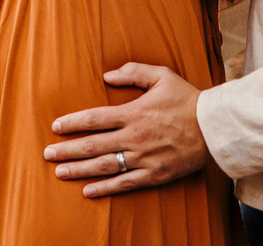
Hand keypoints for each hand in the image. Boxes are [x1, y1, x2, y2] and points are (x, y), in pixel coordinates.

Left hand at [43, 63, 208, 197]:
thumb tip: (107, 74)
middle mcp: (135, 137)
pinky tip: (88, 191)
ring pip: (105, 166)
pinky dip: (105, 188)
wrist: (214, 127)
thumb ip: (133, 71)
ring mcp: (144, 158)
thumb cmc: (187, 99)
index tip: (55, 127)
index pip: (94, 118)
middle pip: (93, 145)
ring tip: (60, 172)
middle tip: (47, 154)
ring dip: (80, 170)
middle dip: (68, 150)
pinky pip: (125, 183)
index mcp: (133, 112)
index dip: (72, 123)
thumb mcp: (161, 75)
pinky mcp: (155, 174)